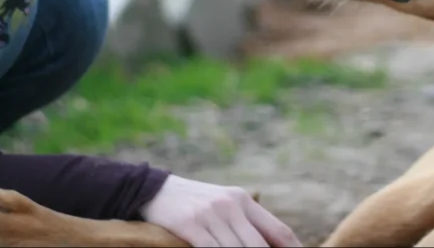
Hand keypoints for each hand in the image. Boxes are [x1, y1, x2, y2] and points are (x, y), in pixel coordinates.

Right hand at [141, 176, 300, 247]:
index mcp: (245, 200)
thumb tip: (271, 244)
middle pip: (261, 245)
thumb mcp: (224, 206)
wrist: (154, 190)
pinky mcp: (191, 224)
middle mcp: (232, 205)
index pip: (279, 231)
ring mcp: (212, 214)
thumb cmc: (194, 204)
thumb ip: (246, 223)